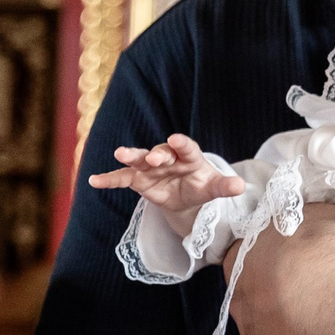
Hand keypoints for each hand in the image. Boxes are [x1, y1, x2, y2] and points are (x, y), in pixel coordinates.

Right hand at [89, 135, 242, 235]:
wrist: (185, 195)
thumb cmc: (201, 185)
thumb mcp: (213, 188)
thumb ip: (224, 186)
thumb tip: (241, 186)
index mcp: (189, 155)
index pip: (186, 147)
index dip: (181, 144)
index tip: (176, 140)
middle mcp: (168, 157)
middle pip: (161, 152)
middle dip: (157, 154)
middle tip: (153, 158)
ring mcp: (150, 167)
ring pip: (139, 159)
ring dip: (131, 155)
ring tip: (120, 153)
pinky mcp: (138, 178)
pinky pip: (122, 178)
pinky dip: (109, 179)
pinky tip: (94, 180)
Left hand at [223, 202, 334, 334]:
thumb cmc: (322, 241)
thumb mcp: (306, 216)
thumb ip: (294, 228)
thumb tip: (304, 230)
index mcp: (238, 262)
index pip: (246, 267)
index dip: (273, 269)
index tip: (295, 270)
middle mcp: (239, 302)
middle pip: (255, 304)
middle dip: (279, 302)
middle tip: (312, 297)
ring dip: (292, 331)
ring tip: (325, 321)